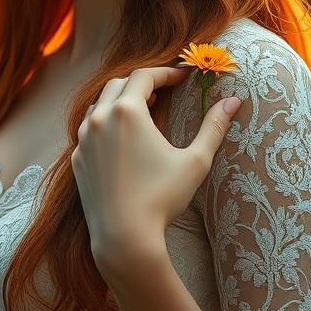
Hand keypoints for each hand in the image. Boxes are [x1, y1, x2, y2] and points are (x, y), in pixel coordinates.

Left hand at [70, 64, 241, 269]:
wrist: (124, 237)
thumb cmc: (161, 199)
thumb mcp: (195, 162)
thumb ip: (213, 127)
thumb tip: (233, 101)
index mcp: (126, 112)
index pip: (144, 76)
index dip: (166, 72)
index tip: (183, 77)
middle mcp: (98, 119)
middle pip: (118, 84)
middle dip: (142, 83)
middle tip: (164, 91)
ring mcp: (83, 139)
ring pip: (99, 105)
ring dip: (120, 101)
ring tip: (144, 111)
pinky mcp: (77, 159)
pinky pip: (89, 129)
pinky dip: (105, 123)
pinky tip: (122, 139)